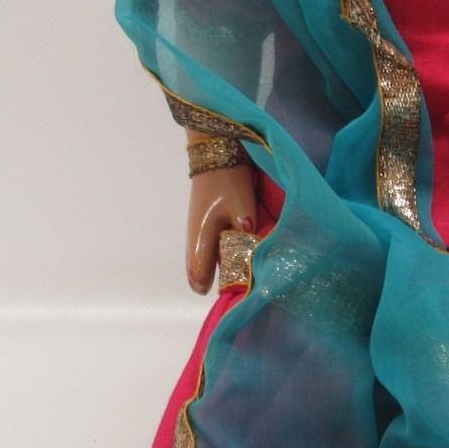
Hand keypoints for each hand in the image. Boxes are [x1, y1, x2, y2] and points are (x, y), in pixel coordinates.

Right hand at [186, 164, 257, 294]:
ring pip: (204, 256)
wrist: (217, 151)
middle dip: (214, 279)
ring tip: (238, 274)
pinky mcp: (207, 218)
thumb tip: (253, 254)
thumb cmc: (227, 182)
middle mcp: (195, 236)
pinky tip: (234, 253)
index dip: (210, 286)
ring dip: (217, 265)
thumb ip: (247, 233)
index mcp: (200, 237)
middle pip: (198, 268)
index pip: (198, 273)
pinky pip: (210, 244)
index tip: (227, 295)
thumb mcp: (242, 208)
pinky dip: (219, 252)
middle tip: (235, 289)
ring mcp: (199, 226)